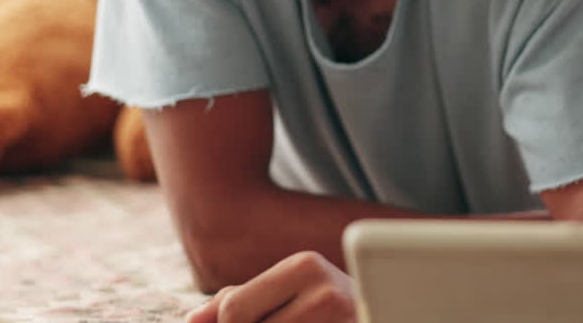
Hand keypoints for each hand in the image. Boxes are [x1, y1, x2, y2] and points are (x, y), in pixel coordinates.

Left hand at [185, 251, 356, 322]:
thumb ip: (238, 299)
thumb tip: (193, 320)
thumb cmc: (325, 306)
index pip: (234, 312)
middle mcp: (326, 291)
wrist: (389, 308)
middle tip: (284, 319)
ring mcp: (343, 319)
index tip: (254, 321)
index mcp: (304, 265)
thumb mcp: (282, 292)